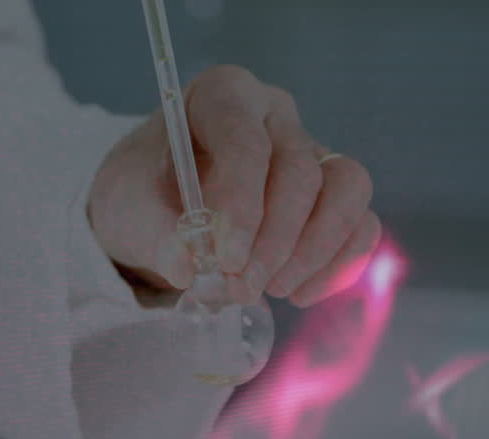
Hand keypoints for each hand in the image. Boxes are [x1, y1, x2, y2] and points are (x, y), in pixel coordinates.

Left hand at [88, 65, 380, 306]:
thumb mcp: (128, 208)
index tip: (225, 259)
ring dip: (314, 249)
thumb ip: (155, 233)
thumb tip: (187, 266)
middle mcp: (273, 115)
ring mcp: (310, 151)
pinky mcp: (332, 194)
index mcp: (222, 96)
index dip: (241, 203)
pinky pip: (360, 223)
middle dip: (273, 240)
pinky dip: (337, 263)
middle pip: (298, 170)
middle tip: (240, 288)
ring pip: (346, 189)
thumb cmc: (142, 192)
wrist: (155, 209)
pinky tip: (297, 292)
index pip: (246, 140)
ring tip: (271, 290)